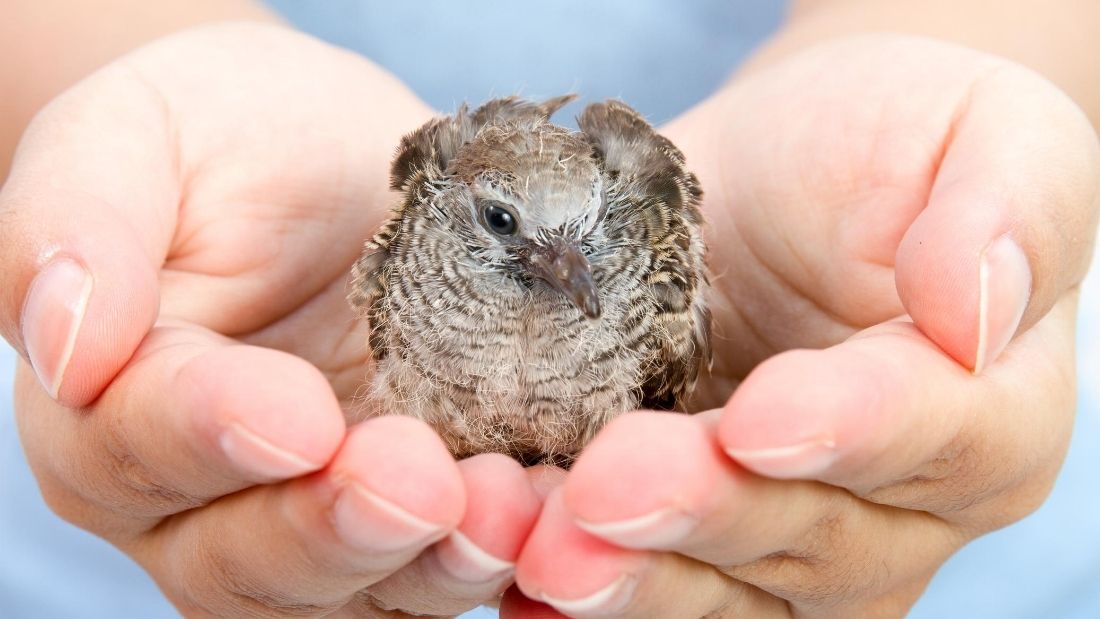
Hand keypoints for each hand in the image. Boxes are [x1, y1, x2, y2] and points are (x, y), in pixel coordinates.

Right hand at [0, 23, 542, 616]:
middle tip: (414, 482)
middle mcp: (205, 494)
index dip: (209, 435)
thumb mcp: (135, 132)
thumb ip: (77, 219)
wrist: (334, 162)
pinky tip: (547, 510)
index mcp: (112, 405)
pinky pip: (445, 561)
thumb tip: (61, 340)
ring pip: (353, 589)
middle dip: (329, 529)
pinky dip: (497, 551)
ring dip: (427, 563)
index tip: (294, 414)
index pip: (137, 446)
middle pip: (243, 557)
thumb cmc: (226, 138)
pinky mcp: (416, 513)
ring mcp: (317, 516)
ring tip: (499, 512)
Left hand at [510, 35, 1098, 616]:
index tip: (759, 416)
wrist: (775, 183)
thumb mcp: (983, 133)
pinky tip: (508, 557)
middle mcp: (894, 508)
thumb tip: (976, 304)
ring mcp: (785, 541)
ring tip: (543, 546)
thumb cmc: (885, 151)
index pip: (937, 439)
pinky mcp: (688, 537)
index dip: (850, 432)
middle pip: (810, 537)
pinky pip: (642, 575)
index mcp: (990, 414)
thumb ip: (1008, 209)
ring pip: (720, 590)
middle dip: (704, 513)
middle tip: (607, 488)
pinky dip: (574, 580)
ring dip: (628, 574)